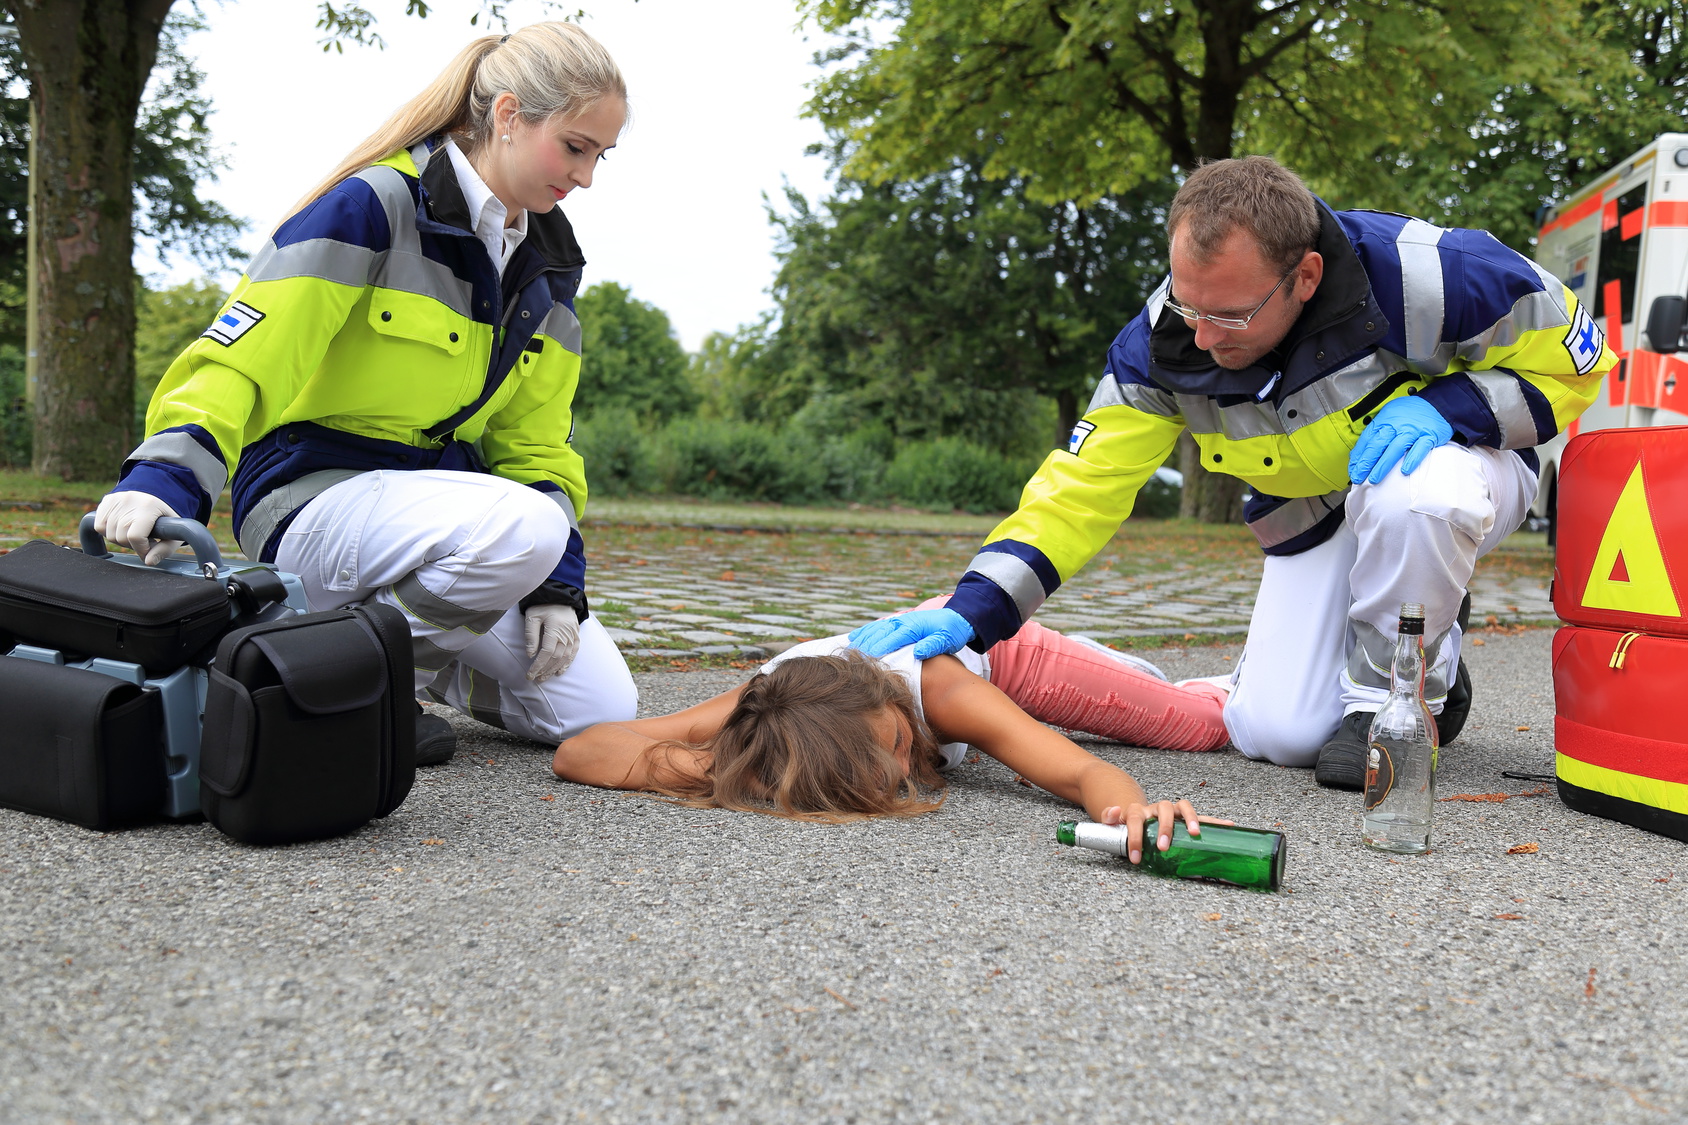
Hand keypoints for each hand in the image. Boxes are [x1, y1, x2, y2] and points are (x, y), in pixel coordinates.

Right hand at [93, 491, 181, 565]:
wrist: (158, 497)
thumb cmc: (165, 518)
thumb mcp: (173, 533)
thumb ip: (164, 550)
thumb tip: (148, 561)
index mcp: (149, 506)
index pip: (135, 536)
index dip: (141, 549)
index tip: (148, 550)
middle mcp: (130, 500)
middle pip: (120, 536)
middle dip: (132, 545)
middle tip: (143, 540)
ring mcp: (116, 499)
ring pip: (109, 534)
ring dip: (120, 539)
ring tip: (134, 533)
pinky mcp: (107, 500)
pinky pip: (99, 526)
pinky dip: (109, 532)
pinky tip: (122, 529)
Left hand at [523, 605, 580, 681]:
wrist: (560, 595)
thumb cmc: (543, 605)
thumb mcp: (532, 617)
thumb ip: (531, 635)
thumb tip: (530, 655)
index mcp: (555, 628)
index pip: (547, 652)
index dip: (538, 665)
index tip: (530, 674)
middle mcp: (566, 634)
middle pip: (556, 657)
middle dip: (545, 670)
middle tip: (535, 679)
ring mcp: (573, 635)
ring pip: (565, 657)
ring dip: (554, 669)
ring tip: (544, 677)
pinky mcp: (576, 636)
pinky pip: (574, 653)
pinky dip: (567, 663)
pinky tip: (560, 671)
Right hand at [848, 607, 974, 658]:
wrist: (957, 618)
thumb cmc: (952, 632)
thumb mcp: (947, 640)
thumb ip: (933, 645)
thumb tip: (918, 652)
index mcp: (914, 627)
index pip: (893, 639)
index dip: (879, 648)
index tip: (868, 659)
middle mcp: (903, 622)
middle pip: (879, 634)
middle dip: (865, 646)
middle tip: (850, 659)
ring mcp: (899, 620)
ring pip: (875, 629)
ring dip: (861, 638)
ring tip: (846, 650)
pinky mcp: (897, 622)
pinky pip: (878, 627)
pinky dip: (865, 632)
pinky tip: (853, 638)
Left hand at [1100, 799, 1233, 863]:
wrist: (1138, 813)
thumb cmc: (1129, 824)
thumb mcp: (1116, 824)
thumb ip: (1110, 819)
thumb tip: (1111, 812)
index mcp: (1139, 810)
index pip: (1135, 819)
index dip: (1135, 837)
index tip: (1136, 857)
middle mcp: (1157, 808)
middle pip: (1162, 809)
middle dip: (1165, 828)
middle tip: (1164, 847)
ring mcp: (1172, 811)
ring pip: (1183, 807)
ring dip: (1191, 818)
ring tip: (1196, 834)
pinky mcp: (1185, 817)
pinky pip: (1202, 817)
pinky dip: (1215, 821)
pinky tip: (1229, 825)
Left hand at [1348, 395, 1453, 484]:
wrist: (1438, 403)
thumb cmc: (1410, 413)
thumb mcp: (1389, 416)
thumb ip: (1375, 433)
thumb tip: (1358, 454)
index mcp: (1385, 419)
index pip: (1367, 439)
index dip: (1358, 455)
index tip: (1353, 469)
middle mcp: (1397, 424)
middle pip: (1378, 444)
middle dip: (1366, 463)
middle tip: (1358, 477)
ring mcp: (1413, 430)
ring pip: (1395, 448)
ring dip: (1383, 465)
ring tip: (1375, 478)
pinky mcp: (1429, 435)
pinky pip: (1420, 448)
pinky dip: (1412, 459)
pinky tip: (1404, 471)